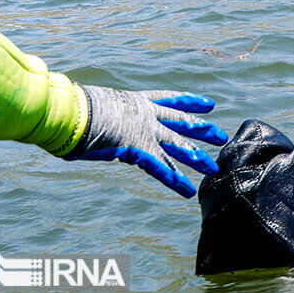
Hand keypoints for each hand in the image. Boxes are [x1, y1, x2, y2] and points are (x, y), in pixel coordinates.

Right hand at [67, 86, 229, 197]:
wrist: (72, 111)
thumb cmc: (71, 108)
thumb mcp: (91, 107)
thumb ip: (100, 115)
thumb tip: (85, 119)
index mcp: (135, 101)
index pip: (170, 100)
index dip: (190, 102)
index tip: (209, 104)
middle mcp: (146, 115)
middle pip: (182, 123)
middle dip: (203, 130)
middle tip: (222, 136)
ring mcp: (145, 133)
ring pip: (179, 147)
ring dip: (197, 159)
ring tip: (215, 169)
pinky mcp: (139, 151)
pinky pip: (161, 169)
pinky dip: (175, 181)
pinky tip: (189, 191)